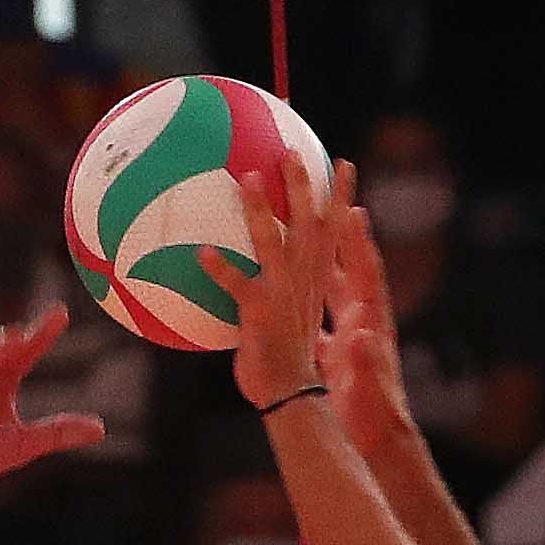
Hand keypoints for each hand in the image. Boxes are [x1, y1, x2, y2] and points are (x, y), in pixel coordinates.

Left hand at [197, 153, 352, 411]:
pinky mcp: (259, 314)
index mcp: (316, 279)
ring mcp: (282, 295)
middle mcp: (304, 280)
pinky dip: (221, 269)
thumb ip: (275, 285)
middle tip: (292, 150)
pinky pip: (237, 287)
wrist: (290, 395)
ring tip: (248, 177)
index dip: (341, 196)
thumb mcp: (288, 315)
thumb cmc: (283, 356)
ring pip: (275, 243)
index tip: (343, 164)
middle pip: (309, 223)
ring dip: (263, 209)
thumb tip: (251, 264)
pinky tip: (200, 252)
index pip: (335, 230)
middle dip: (304, 185)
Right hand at [319, 204, 415, 457]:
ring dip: (315, 253)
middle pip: (347, 265)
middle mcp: (359, 318)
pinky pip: (313, 311)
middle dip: (337, 231)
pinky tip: (277, 279)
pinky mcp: (330, 348)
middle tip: (326, 200)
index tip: (351, 209)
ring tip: (297, 223)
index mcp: (370, 321)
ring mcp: (345, 330)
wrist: (373, 437)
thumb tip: (359, 336)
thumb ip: (364, 361)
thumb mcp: (368, 387)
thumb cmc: (373, 413)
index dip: (359, 243)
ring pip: (328, 282)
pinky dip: (300, 293)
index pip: (366, 273)